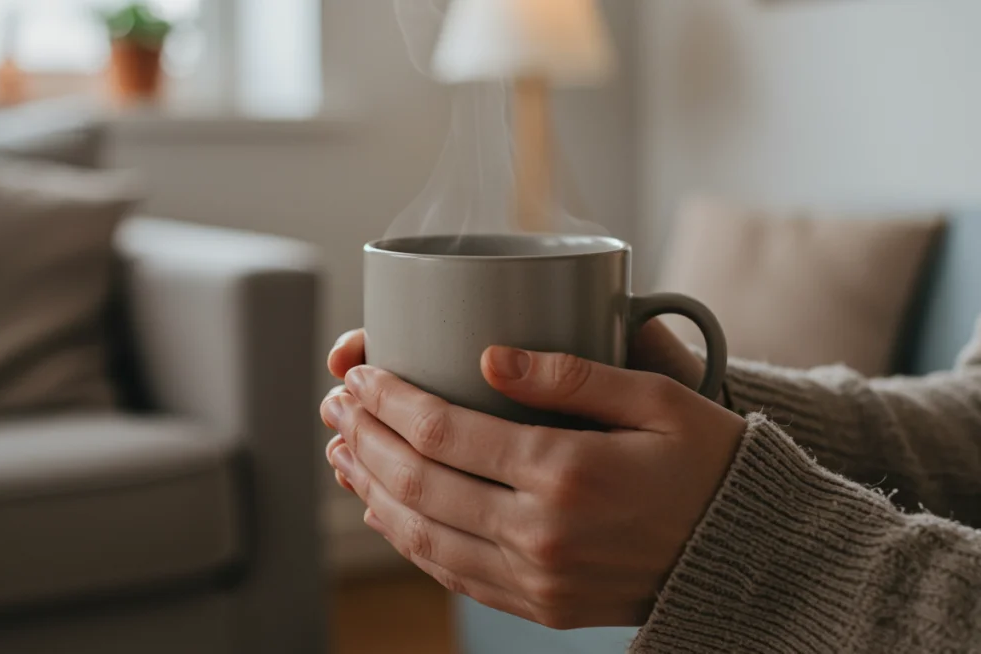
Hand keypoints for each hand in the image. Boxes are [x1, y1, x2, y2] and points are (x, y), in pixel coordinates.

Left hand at [320, 345, 745, 628]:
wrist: (747, 554)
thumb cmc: (707, 462)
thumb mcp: (657, 398)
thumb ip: (570, 374)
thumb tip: (487, 356)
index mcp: (567, 471)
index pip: (444, 431)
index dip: (389, 399)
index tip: (359, 373)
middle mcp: (541, 532)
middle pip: (417, 483)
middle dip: (365, 437)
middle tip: (335, 404)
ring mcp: (536, 578)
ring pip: (421, 534)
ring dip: (370, 489)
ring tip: (341, 451)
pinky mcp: (538, 606)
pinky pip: (451, 574)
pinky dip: (407, 540)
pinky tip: (382, 509)